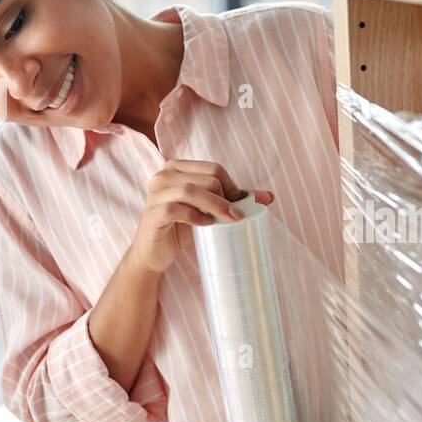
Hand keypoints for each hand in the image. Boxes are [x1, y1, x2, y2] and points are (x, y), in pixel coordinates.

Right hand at [129, 159, 273, 273]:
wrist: (154, 253)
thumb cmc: (182, 227)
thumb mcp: (209, 210)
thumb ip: (234, 200)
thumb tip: (270, 197)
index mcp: (177, 168)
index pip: (214, 168)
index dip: (232, 186)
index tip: (242, 206)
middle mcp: (163, 175)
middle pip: (207, 178)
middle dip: (227, 197)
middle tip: (238, 216)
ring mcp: (155, 194)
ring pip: (191, 190)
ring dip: (216, 205)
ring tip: (231, 220)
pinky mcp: (152, 214)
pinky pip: (175, 209)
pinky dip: (195, 216)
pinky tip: (206, 225)